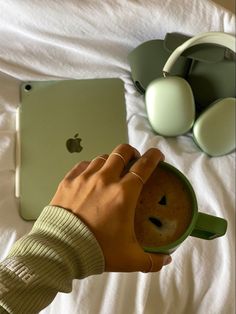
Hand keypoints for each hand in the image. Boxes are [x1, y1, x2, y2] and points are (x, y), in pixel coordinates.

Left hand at [50, 144, 171, 272]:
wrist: (60, 250)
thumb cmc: (98, 251)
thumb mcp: (130, 258)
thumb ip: (152, 260)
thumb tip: (167, 260)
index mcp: (123, 193)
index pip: (144, 166)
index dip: (154, 157)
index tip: (158, 156)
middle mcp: (105, 179)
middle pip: (122, 152)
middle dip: (131, 153)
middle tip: (134, 162)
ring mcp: (84, 178)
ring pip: (102, 157)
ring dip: (111, 161)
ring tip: (112, 171)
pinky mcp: (68, 180)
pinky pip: (83, 164)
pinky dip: (91, 166)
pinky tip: (91, 174)